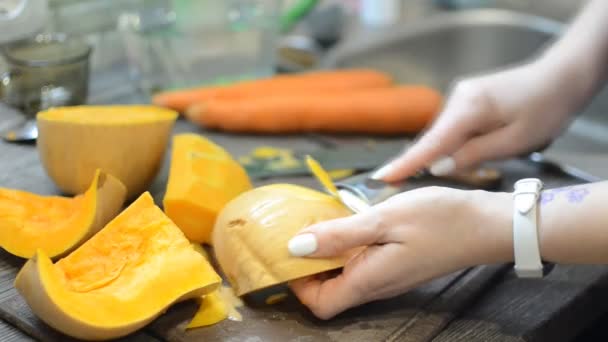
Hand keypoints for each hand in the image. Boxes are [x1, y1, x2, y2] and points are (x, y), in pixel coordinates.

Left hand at [287, 187, 511, 318]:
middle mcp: (376, 285)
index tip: (288, 254)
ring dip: (326, 255)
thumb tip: (295, 247)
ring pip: (344, 277)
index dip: (298, 284)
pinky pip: (361, 264)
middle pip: (329, 292)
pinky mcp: (397, 265)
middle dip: (307, 267)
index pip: (320, 303)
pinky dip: (346, 248)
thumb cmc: (439, 220)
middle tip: (300, 231)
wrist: (486, 223)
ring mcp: (388, 276)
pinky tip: (348, 222)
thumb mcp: (383, 219)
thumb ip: (338, 236)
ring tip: (320, 223)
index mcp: (368, 280)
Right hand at [372, 61, 578, 181]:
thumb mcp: (514, 141)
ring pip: (444, 134)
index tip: (381, 177)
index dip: (406, 163)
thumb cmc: (545, 109)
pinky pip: (452, 126)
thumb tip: (438, 167)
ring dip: (448, 152)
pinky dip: (455, 142)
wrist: (562, 76)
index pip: (430, 143)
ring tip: (476, 159)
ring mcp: (461, 95)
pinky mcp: (467, 98)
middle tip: (445, 177)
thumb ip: (473, 155)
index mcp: (469, 109)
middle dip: (432, 162)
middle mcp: (458, 98)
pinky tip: (471, 149)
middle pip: (434, 139)